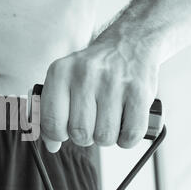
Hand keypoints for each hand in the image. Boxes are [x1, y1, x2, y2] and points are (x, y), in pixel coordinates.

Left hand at [41, 39, 158, 151]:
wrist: (130, 44)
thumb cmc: (92, 71)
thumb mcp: (64, 81)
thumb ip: (52, 113)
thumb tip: (51, 145)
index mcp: (60, 72)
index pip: (51, 122)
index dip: (57, 135)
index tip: (64, 131)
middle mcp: (85, 74)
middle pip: (79, 133)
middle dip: (84, 136)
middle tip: (90, 122)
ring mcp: (113, 82)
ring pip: (105, 137)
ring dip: (106, 137)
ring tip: (107, 120)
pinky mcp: (139, 91)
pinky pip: (130, 135)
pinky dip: (127, 138)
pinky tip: (124, 122)